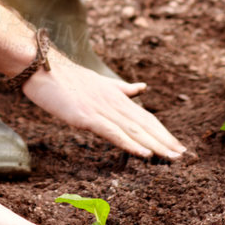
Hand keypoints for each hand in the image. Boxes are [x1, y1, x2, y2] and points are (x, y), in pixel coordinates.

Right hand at [23, 48, 185, 160]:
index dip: (162, 132)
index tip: (177, 146)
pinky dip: (130, 143)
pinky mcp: (86, 116)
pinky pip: (112, 133)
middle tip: (183, 155)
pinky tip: (144, 153)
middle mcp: (114, 102)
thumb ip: (122, 89)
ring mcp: (101, 109)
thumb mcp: (99, 83)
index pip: (145, 117)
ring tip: (172, 157)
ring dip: (155, 145)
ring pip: (133, 130)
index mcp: (117, 97)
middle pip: (145, 124)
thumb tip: (142, 88)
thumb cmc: (65, 77)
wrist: (41, 66)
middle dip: (165, 141)